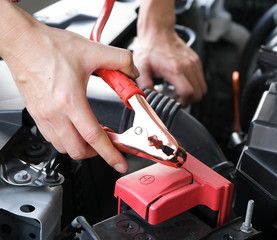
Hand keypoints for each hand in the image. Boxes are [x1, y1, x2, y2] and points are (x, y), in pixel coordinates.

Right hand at [0, 3, 137, 171]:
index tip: (119, 163)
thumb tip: (133, 71)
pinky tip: (75, 126)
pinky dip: (67, 139)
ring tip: (92, 135)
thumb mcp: (92, 51)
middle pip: (77, 150)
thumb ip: (120, 60)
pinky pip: (52, 137)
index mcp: (70, 101)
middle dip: (96, 153)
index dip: (110, 154)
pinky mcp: (36, 114)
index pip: (94, 137)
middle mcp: (54, 113)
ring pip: (63, 147)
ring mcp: (43, 116)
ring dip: (81, 147)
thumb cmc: (48, 47)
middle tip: (108, 142)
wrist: (21, 41)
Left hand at [134, 30, 206, 106]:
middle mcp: (188, 66)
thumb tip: (148, 98)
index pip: (188, 92)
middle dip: (189, 100)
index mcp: (175, 69)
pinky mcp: (196, 61)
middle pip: (199, 93)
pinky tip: (182, 82)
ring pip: (203, 88)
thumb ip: (145, 85)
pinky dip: (195, 85)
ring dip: (193, 93)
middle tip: (178, 99)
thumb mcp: (141, 68)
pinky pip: (201, 79)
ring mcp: (194, 63)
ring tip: (180, 91)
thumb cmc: (150, 49)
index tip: (175, 102)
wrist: (158, 32)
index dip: (183, 102)